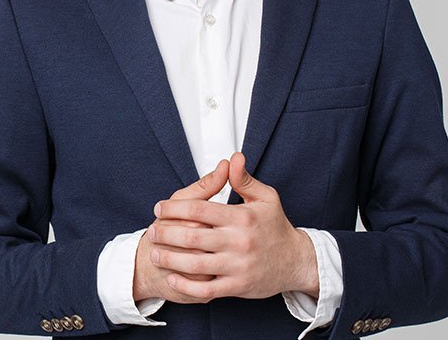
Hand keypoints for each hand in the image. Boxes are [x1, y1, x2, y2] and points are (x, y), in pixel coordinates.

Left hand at [148, 151, 318, 301]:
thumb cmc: (276, 227)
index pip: (200, 209)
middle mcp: (239, 241)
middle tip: (151, 230)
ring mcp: (238, 265)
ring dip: (171, 259)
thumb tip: (232, 159)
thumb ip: (244, 179)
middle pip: (193, 237)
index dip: (175, 208)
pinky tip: (173, 277)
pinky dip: (187, 285)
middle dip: (167, 233)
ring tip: (155, 253)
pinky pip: (207, 289)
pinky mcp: (238, 286)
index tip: (159, 208)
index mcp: (242, 216)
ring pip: (196, 264)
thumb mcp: (265, 197)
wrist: (295, 261)